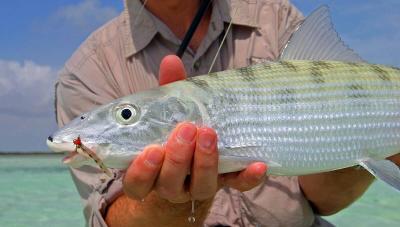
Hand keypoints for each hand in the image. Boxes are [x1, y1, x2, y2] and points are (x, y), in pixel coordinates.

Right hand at [122, 55, 266, 202]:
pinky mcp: (226, 183)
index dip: (142, 172)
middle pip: (170, 183)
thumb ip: (168, 91)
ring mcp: (199, 186)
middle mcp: (172, 186)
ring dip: (206, 163)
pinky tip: (258, 164)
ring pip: (201, 188)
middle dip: (179, 158)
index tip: (152, 150)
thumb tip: (171, 60)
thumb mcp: (168, 113)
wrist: (196, 158)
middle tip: (187, 129)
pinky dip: (247, 177)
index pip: (138, 183)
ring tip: (209, 134)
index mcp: (150, 173)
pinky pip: (237, 186)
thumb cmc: (174, 132)